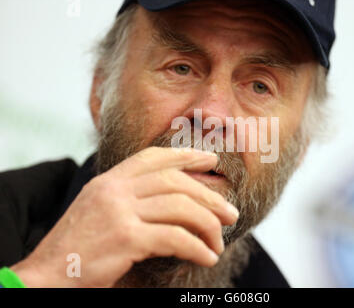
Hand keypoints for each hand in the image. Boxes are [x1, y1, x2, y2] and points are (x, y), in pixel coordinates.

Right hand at [10, 147, 238, 286]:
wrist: (44, 276)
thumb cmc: (77, 248)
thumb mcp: (100, 211)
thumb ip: (130, 199)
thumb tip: (174, 203)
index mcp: (108, 180)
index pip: (153, 157)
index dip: (186, 155)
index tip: (210, 159)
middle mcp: (114, 189)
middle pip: (175, 182)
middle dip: (209, 197)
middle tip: (230, 213)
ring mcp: (119, 211)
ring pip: (180, 208)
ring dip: (208, 226)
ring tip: (219, 242)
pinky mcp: (125, 238)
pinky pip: (175, 238)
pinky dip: (197, 248)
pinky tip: (206, 257)